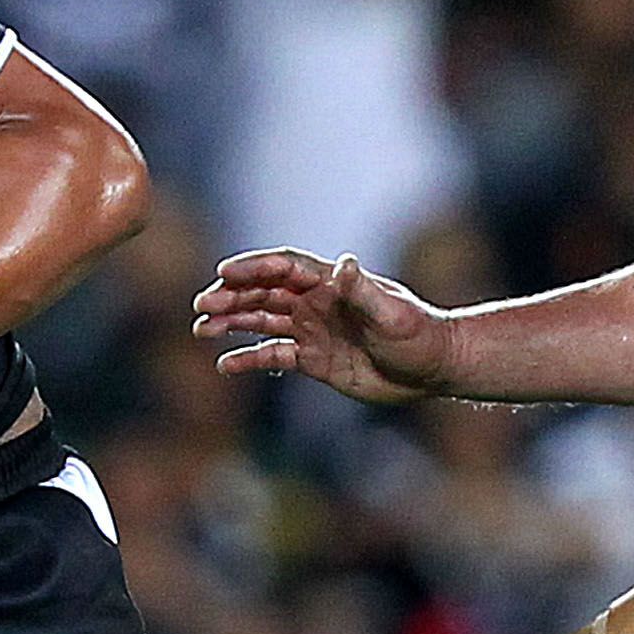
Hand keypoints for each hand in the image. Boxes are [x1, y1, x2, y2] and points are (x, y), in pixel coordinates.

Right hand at [190, 249, 451, 404]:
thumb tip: (343, 264)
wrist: (431, 368)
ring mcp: (311, 330)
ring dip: (230, 322)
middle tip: (203, 305)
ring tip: (201, 329)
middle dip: (231, 296)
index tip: (225, 273)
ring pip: (260, 321)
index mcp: (330, 284)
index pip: (284, 267)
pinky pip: (271, 356)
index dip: (254, 267)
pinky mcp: (311, 359)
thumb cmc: (418, 335)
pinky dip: (246, 359)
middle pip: (263, 293)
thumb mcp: (391, 313)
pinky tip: (225, 364)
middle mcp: (315, 303)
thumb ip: (362, 291)